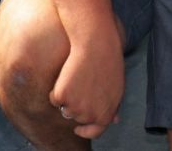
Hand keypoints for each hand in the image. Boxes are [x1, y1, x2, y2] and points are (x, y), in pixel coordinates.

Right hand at [51, 20, 124, 139]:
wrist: (96, 40)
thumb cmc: (109, 58)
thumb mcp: (118, 86)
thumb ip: (115, 105)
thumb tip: (115, 120)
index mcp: (106, 113)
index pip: (95, 131)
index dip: (86, 130)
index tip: (78, 128)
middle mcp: (90, 115)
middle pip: (76, 117)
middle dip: (77, 104)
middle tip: (82, 82)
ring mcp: (75, 107)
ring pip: (64, 108)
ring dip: (66, 96)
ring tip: (77, 75)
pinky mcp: (62, 97)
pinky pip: (53, 97)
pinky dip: (56, 88)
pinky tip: (67, 73)